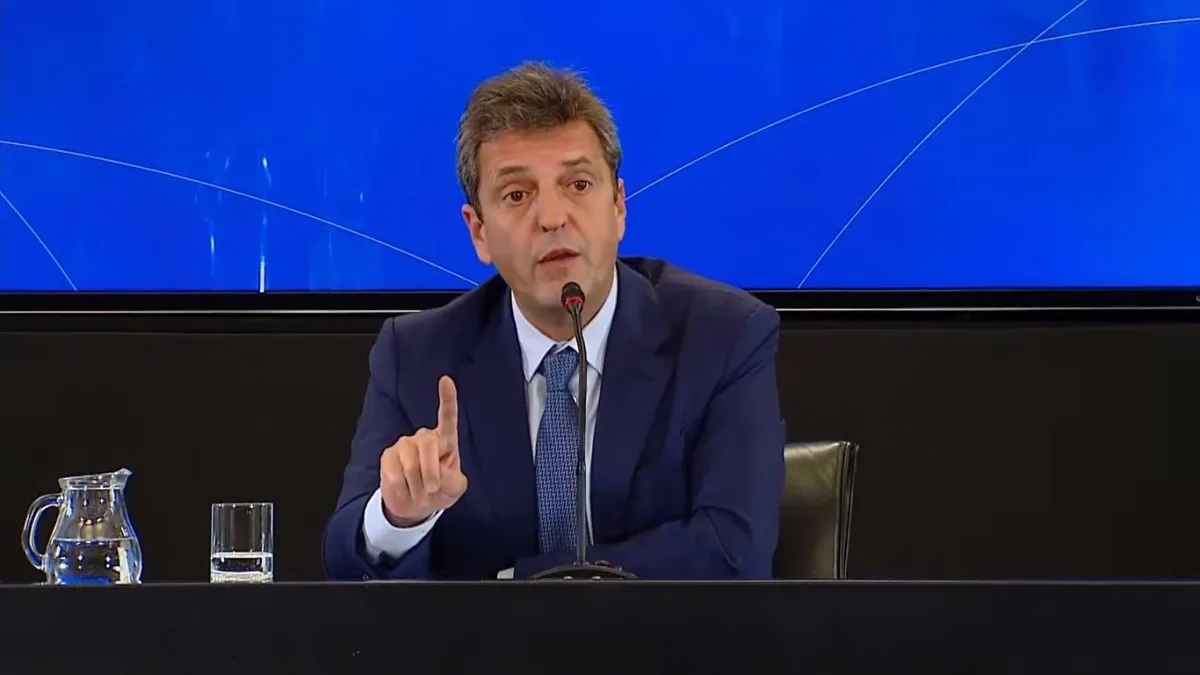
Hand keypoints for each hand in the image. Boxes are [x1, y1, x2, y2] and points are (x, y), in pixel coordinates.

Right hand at [379, 376, 467, 526]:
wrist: (415, 506)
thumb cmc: (440, 491)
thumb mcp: (455, 488)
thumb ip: (452, 479)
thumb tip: (436, 474)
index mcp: (446, 440)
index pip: (447, 416)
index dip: (447, 399)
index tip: (446, 380)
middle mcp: (424, 437)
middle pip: (428, 443)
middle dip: (431, 470)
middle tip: (433, 489)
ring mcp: (405, 445)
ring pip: (410, 461)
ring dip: (417, 483)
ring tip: (420, 492)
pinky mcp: (388, 456)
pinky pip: (394, 473)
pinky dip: (402, 488)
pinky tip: (405, 490)